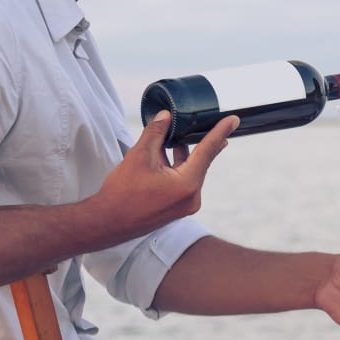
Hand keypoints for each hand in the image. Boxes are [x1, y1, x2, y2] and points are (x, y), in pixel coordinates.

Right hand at [90, 111, 237, 242]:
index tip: (233, 120)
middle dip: (199, 142)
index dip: (219, 132)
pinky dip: (176, 167)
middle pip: (201, 161)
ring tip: (172, 138)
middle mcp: (192, 197)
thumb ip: (155, 133)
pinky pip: (183, 182)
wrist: (106, 223)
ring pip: (190, 171)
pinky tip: (165, 155)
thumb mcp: (139, 155)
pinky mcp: (176, 209)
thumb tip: (166, 116)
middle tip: (209, 123)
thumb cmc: (122, 193)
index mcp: (187, 184)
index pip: (208, 151)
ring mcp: (185, 205)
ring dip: (182, 155)